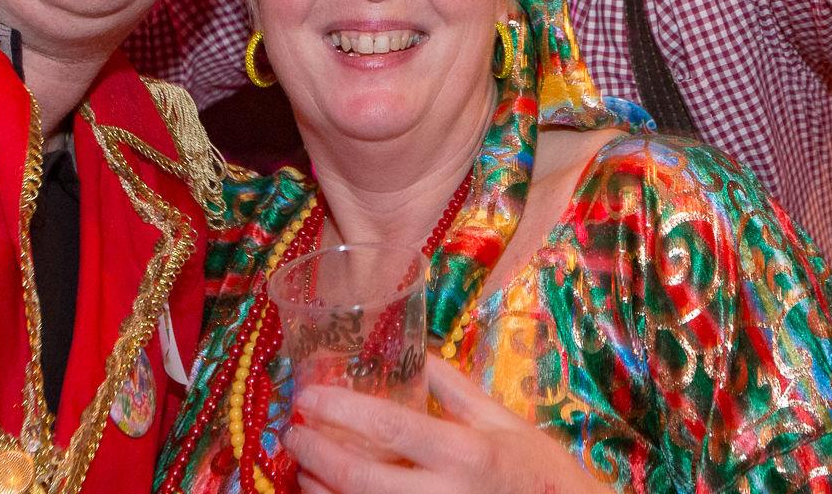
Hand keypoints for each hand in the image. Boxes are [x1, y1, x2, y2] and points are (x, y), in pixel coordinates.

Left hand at [286, 358, 603, 493]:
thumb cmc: (539, 470)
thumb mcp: (503, 421)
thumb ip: (456, 389)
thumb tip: (419, 352)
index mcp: (465, 452)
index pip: (389, 427)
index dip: (340, 410)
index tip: (308, 398)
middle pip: (361, 479)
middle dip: (316, 456)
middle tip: (292, 434)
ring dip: (323, 492)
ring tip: (303, 470)